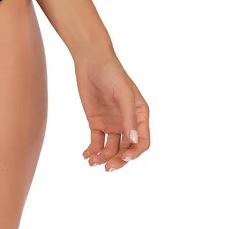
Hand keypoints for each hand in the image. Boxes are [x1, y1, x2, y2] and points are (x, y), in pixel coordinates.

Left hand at [75, 50, 149, 171]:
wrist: (90, 60)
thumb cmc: (112, 73)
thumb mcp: (123, 94)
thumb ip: (128, 117)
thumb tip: (132, 140)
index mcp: (140, 116)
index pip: (142, 142)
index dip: (136, 153)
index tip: (125, 158)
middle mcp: (127, 122)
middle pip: (126, 149)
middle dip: (119, 160)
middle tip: (108, 167)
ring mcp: (112, 123)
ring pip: (111, 148)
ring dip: (103, 157)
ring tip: (92, 162)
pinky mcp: (96, 122)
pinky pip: (97, 141)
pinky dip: (92, 150)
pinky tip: (86, 155)